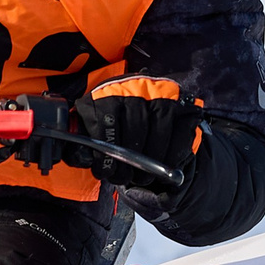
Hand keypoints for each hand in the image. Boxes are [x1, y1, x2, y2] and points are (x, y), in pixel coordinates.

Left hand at [72, 78, 202, 188]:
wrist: (142, 105)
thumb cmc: (111, 124)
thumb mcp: (91, 129)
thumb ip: (82, 143)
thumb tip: (80, 156)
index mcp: (108, 91)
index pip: (106, 118)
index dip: (105, 149)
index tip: (105, 170)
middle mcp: (136, 87)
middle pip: (136, 125)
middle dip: (129, 159)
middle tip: (123, 178)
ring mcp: (163, 95)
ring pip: (160, 129)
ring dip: (151, 160)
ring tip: (142, 177)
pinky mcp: (184, 106)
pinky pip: (181, 133)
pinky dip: (172, 155)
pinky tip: (163, 167)